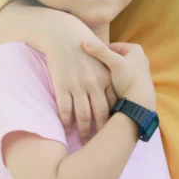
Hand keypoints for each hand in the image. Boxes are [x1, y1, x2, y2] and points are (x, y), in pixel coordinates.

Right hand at [23, 8, 114, 139]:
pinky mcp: (62, 85)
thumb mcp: (102, 60)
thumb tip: (115, 97)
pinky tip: (66, 128)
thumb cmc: (83, 47)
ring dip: (83, 131)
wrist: (63, 35)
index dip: (115, 121)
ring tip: (82, 141)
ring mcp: (78, 85)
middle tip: (100, 144)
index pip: (114, 105)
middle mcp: (94, 84)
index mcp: (107, 78)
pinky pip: (64, 109)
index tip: (115, 133)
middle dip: (101, 132)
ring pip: (82, 115)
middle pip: (100, 114)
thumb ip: (108, 78)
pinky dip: (66, 121)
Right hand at [83, 41, 155, 109]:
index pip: (111, 46)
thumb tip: (85, 41)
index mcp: (135, 49)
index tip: (91, 60)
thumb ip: (100, 51)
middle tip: (94, 70)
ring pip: (114, 67)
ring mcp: (136, 70)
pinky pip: (118, 76)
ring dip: (106, 72)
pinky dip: (111, 79)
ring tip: (99, 78)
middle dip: (104, 63)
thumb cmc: (128, 80)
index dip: (99, 53)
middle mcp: (138, 57)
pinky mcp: (133, 81)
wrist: (139, 103)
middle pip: (113, 57)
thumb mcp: (114, 63)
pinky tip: (106, 85)